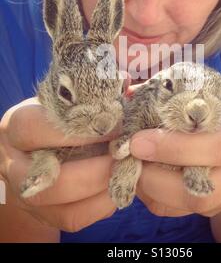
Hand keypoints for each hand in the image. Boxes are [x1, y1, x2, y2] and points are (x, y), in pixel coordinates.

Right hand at [0, 97, 117, 232]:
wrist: (35, 152)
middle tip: (123, 156)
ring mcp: (26, 194)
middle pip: (52, 178)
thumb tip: (124, 80)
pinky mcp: (43, 215)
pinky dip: (101, 205)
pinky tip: (116, 186)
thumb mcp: (62, 101)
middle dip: (95, 169)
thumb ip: (87, 93)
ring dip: (101, 189)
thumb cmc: (56, 118)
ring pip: (62, 204)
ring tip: (126, 171)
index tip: (113, 125)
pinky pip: (73, 219)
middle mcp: (14, 164)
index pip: (35, 128)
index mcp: (15, 127)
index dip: (78, 130)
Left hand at [129, 85, 220, 217]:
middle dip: (154, 176)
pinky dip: (149, 195)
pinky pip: (173, 211)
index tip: (138, 141)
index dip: (176, 148)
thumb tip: (130, 92)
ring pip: (183, 206)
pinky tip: (140, 172)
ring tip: (131, 161)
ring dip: (148, 187)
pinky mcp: (208, 208)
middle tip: (129, 153)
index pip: (218, 148)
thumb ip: (177, 88)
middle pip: (199, 191)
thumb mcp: (212, 91)